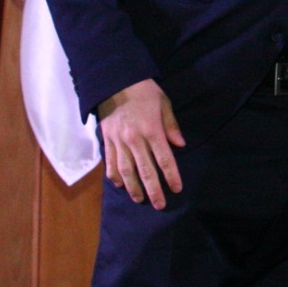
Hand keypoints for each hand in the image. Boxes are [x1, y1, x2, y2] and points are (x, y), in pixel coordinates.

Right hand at [97, 78, 184, 208]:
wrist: (115, 81)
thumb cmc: (144, 91)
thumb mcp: (164, 103)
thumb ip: (171, 126)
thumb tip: (181, 145)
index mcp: (151, 130)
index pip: (164, 159)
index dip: (171, 176)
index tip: (176, 189)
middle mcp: (134, 139)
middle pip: (145, 170)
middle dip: (154, 190)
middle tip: (160, 205)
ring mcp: (118, 141)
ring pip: (126, 171)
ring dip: (133, 188)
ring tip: (140, 200)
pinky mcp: (107, 140)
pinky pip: (110, 163)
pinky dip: (115, 176)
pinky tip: (120, 185)